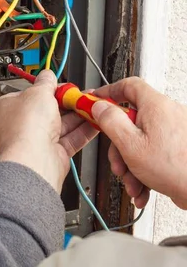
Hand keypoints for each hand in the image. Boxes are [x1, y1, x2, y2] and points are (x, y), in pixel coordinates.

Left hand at [0, 70, 97, 193]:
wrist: (34, 160)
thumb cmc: (26, 126)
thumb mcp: (38, 92)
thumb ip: (45, 82)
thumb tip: (47, 75)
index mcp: (6, 109)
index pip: (28, 94)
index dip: (45, 89)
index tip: (59, 85)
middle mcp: (19, 126)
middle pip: (47, 110)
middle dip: (66, 102)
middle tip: (79, 94)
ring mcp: (36, 141)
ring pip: (61, 124)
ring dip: (78, 114)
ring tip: (91, 104)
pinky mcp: (52, 154)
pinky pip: (70, 139)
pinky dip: (83, 130)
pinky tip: (94, 120)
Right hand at [92, 77, 186, 208]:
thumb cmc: (177, 169)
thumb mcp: (131, 145)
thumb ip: (111, 122)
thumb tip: (99, 107)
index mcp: (155, 105)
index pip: (128, 86)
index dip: (110, 92)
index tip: (97, 103)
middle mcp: (167, 114)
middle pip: (131, 122)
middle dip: (120, 147)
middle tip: (118, 163)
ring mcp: (174, 131)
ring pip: (142, 142)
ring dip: (132, 165)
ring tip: (134, 183)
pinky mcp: (179, 148)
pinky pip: (155, 153)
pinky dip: (146, 171)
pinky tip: (144, 189)